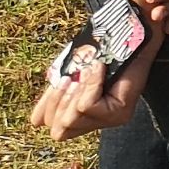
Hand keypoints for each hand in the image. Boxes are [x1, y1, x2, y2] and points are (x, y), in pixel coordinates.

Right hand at [29, 21, 163, 142]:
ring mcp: (109, 121)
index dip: (48, 107)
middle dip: (57, 102)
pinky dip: (88, 85)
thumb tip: (35, 121)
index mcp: (81, 116)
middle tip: (69, 79)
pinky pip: (88, 105)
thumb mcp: (72, 75)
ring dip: (72, 95)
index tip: (61, 81)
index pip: (53, 129)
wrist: (133, 37)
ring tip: (82, 74)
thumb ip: (55, 95)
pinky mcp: (120, 113)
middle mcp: (96, 124)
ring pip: (71, 120)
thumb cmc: (103, 55)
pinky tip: (97, 69)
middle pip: (59, 131)